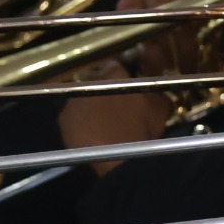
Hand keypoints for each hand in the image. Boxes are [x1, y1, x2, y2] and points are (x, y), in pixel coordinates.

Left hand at [57, 59, 173, 169]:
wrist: (118, 158)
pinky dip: (80, 122)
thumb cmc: (142, 130)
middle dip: (104, 88)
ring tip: (103, 121)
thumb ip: (152, 93)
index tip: (127, 84)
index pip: (116, 65)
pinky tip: (91, 133)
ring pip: (82, 97)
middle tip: (115, 104)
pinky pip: (73, 117)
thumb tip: (150, 92)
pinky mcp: (63, 119)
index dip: (122, 74)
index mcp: (114, 73)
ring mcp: (72, 100)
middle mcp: (89, 81)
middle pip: (96, 79)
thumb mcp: (160, 108)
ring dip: (91, 105)